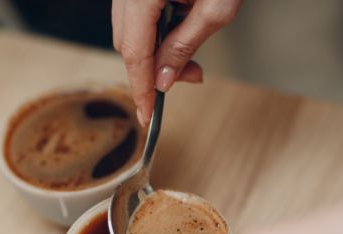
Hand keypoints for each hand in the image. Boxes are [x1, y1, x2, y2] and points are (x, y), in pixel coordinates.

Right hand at [112, 0, 242, 124]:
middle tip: (189, 77)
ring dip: (155, 53)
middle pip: (127, 44)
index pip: (135, 52)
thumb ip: (185, 45)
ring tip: (190, 58)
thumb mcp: (214, 8)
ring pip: (129, 32)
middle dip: (153, 70)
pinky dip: (154, 33)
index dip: (141, 88)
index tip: (147, 114)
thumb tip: (164, 79)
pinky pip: (135, 18)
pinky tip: (178, 35)